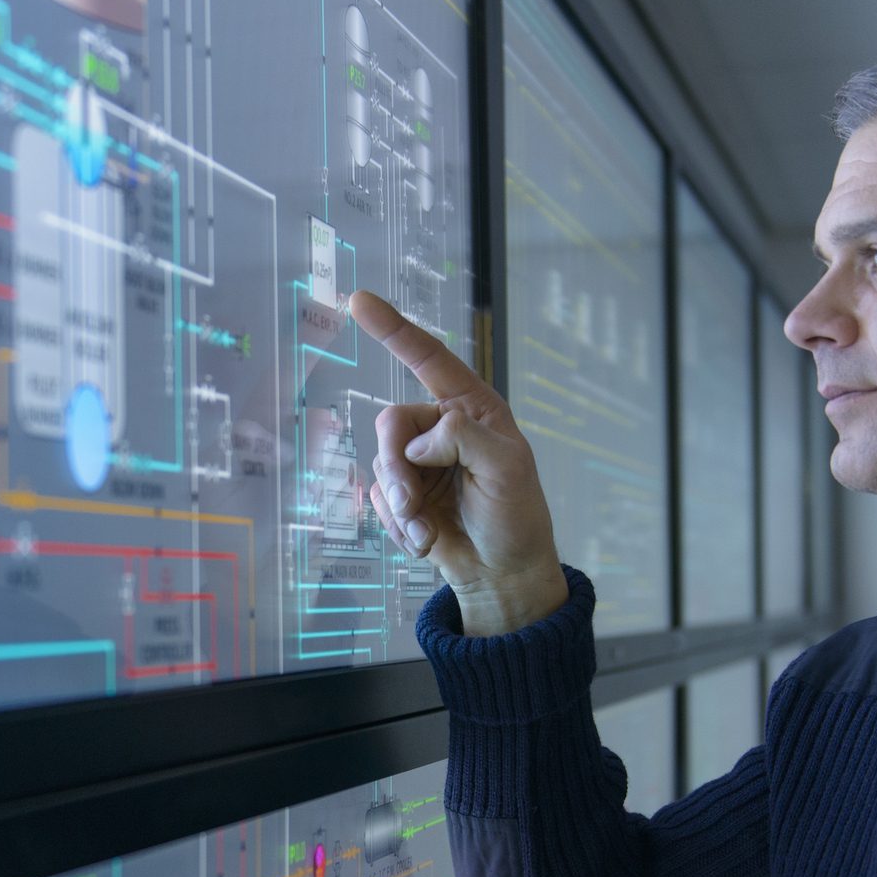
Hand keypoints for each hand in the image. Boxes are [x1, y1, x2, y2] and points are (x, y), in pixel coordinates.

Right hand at [348, 291, 567, 636]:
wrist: (500, 575)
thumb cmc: (517, 517)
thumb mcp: (507, 470)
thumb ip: (463, 439)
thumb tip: (417, 443)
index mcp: (472, 409)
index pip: (429, 359)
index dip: (394, 330)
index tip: (359, 301)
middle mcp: (441, 429)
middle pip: (390, 423)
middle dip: (397, 467)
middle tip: (412, 503)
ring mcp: (419, 462)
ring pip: (380, 464)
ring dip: (400, 506)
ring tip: (427, 533)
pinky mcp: (403, 494)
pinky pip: (377, 497)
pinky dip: (397, 524)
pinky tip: (424, 540)